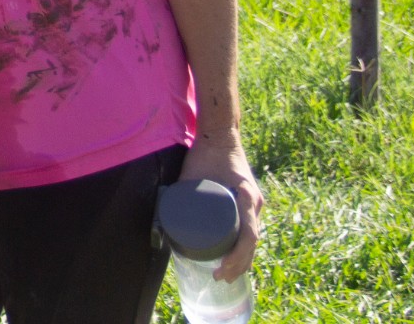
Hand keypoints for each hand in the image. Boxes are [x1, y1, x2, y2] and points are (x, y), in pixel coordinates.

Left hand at [178, 135, 262, 279]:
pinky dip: (245, 247)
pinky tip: (236, 260)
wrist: (220, 136)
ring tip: (227, 275)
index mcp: (245, 196)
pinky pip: (250, 229)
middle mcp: (253, 203)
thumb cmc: (206, 152)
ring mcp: (253, 204)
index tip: (222, 270)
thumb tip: (160, 217)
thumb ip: (181, 191)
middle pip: (252, 242)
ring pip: (253, 238)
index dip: (237, 257)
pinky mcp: (247, 203)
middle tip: (220, 278)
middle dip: (239, 265)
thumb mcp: (193, 172)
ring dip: (243, 259)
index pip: (249, 235)